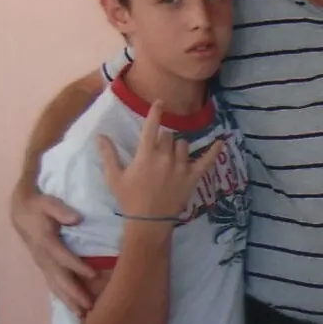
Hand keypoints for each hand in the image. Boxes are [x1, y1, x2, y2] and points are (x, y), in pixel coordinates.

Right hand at [11, 188, 94, 315]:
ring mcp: (42, 263)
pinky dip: (62, 297)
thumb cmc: (38, 206)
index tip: (93, 274)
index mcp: (45, 241)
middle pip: (58, 277)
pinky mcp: (44, 266)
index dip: (77, 266)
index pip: (62, 256)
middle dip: (73, 293)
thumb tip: (77, 218)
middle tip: (88, 307)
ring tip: (82, 314)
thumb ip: (61, 210)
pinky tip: (72, 308)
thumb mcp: (47, 202)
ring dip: (68, 300)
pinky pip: (53, 284)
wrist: (20, 211)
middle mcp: (42, 256)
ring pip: (55, 285)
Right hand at [99, 104, 226, 221]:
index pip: (151, 127)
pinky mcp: (193, 177)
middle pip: (168, 136)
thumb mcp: (114, 176)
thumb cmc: (129, 198)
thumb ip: (108, 154)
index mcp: (146, 155)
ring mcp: (181, 167)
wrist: (148, 221)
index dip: (156, 112)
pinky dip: (214, 151)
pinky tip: (222, 142)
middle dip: (163, 139)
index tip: (160, 102)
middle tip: (157, 151)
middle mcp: (165, 157)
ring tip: (171, 158)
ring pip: (184, 145)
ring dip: (178, 147)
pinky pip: (207, 161)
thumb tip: (100, 136)